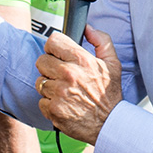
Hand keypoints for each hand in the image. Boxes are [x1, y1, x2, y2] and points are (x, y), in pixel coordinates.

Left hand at [35, 26, 122, 143]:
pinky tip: (63, 104)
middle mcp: (68, 75)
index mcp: (82, 61)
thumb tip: (88, 28)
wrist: (109, 124)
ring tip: (66, 91)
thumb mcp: (113, 64)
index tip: (59, 54)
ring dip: (49, 86)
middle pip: (41, 60)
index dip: (55, 48)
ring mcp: (59, 93)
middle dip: (50, 67)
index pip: (53, 41)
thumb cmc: (109, 94)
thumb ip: (101, 41)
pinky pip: (40, 100)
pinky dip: (49, 103)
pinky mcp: (52, 109)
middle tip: (63, 76)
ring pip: (39, 81)